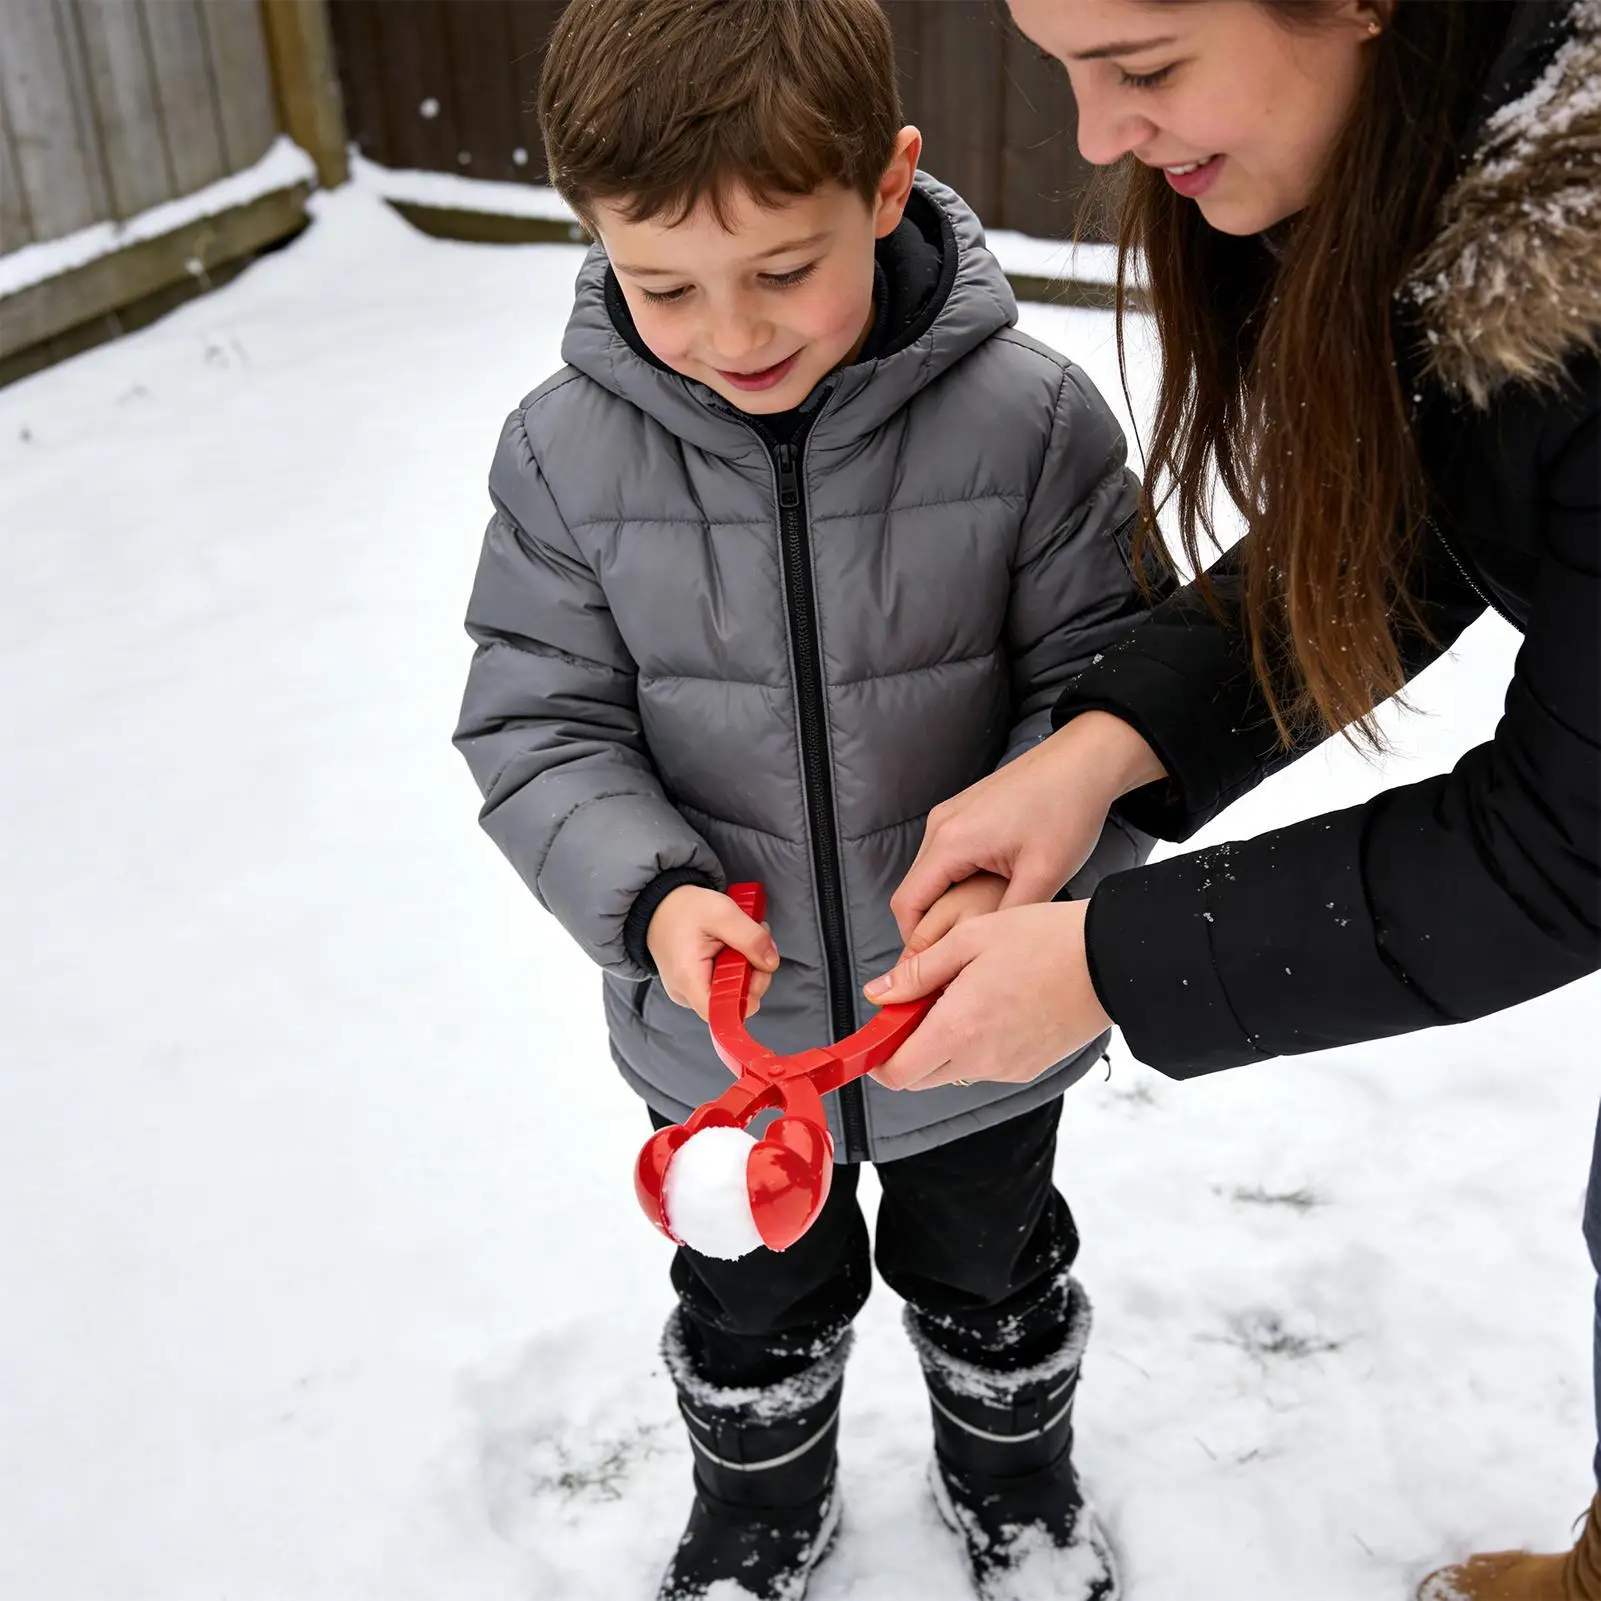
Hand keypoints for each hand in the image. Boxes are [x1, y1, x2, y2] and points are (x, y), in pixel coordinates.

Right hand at [647, 885, 778, 1020]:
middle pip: (734, 1003)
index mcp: (689, 980)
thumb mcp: (721, 913)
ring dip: (745, 967)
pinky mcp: (693, 985)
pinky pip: (723, 985)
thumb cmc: (683, 908)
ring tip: (740, 940)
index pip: (726, 1013)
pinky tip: (731, 947)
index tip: (755, 966)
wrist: (657, 905)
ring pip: (731, 993)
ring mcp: (688, 992)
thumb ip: (750, 938)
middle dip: (753, 973)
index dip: (750, 994)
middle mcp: (686, 994)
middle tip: (753, 942)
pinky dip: (734, 967)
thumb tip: (771, 963)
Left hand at [862, 901, 1110, 1091]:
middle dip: (908, 1048)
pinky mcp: (1030, 1068)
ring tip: (967, 993)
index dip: (878, 1056)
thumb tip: (879, 993)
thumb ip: (919, 971)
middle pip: (920, 1077)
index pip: (897, 1074)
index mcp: (959, 1030)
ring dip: (944, 1044)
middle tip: (921, 1001)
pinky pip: (986, 1066)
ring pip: (953, 1071)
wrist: (1110, 960)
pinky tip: (995, 1004)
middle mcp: (981, 1061)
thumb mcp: (970, 938)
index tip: (881, 1029)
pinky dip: (976, 1044)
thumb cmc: (1043, 940)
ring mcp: (1008, 1070)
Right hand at [890, 711, 1164, 942]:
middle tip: (958, 957)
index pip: (907, 905)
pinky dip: (955, 882)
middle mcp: (940, 826)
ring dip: (944, 904)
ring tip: (976, 929)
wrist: (1084, 761)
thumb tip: (982, 951)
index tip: (935, 971)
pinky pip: (945, 856)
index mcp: (951, 842)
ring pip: (930, 874)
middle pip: (914, 891)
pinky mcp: (964, 812)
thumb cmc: (1066, 810)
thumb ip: (1005, 917)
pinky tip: (987, 895)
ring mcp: (950, 815)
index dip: (914, 944)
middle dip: (929, 928)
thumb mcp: (1043, 874)